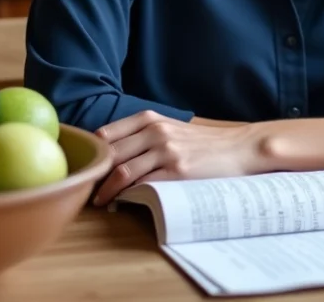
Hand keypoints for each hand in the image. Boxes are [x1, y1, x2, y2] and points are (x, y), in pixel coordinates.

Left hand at [91, 111, 260, 205]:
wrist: (239, 148)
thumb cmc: (202, 143)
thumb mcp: (171, 128)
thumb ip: (144, 134)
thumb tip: (112, 153)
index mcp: (150, 118)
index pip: (106, 134)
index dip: (92, 154)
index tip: (84, 169)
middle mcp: (155, 131)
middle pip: (110, 154)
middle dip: (94, 175)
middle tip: (85, 190)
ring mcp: (167, 151)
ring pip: (122, 171)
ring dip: (106, 190)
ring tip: (100, 201)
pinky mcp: (177, 171)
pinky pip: (143, 185)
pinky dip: (127, 196)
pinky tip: (121, 203)